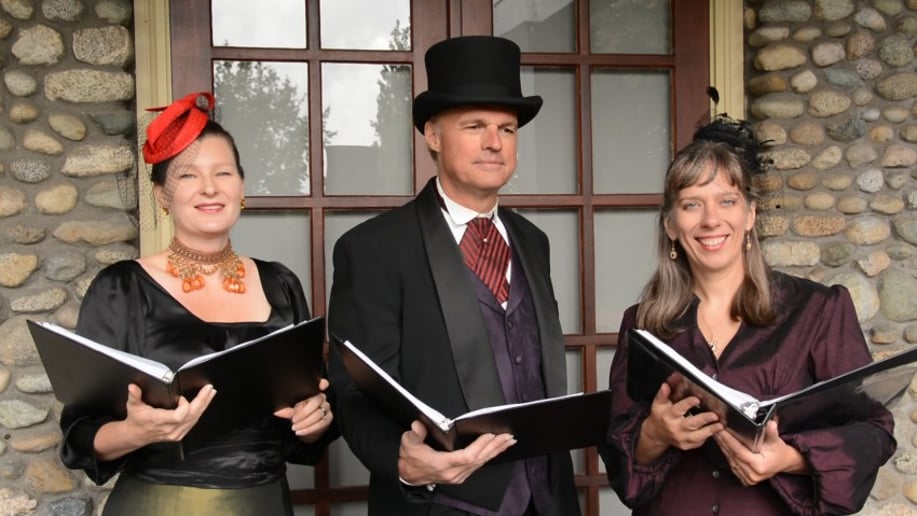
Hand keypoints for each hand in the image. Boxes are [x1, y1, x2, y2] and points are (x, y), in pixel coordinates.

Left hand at [273, 378, 332, 442]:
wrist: (305, 428)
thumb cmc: (297, 415)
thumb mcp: (290, 411)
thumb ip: (287, 410)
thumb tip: (278, 412)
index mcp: (312, 392)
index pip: (320, 384)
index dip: (322, 383)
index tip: (322, 385)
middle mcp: (321, 398)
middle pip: (317, 401)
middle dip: (304, 412)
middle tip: (293, 420)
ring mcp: (326, 408)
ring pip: (318, 414)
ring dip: (305, 422)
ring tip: (295, 427)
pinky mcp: (328, 418)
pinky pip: (320, 423)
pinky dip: (309, 429)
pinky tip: (300, 431)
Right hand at [398, 420, 515, 485]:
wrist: (407, 476)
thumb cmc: (410, 460)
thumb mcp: (408, 444)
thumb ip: (415, 434)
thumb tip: (418, 425)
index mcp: (442, 465)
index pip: (467, 456)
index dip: (480, 446)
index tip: (490, 435)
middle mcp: (453, 473)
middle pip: (478, 460)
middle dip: (495, 447)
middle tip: (508, 436)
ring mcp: (457, 476)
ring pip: (480, 463)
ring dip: (495, 452)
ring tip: (507, 441)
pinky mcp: (459, 476)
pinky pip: (477, 466)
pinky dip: (488, 456)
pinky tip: (495, 450)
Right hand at [636, 383, 722, 462]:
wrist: (656, 434)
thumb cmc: (660, 417)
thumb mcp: (658, 404)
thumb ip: (663, 394)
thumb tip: (666, 385)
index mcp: (668, 416)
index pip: (678, 409)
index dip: (688, 404)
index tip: (697, 399)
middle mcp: (675, 428)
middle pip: (691, 424)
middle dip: (704, 419)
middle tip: (714, 415)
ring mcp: (681, 438)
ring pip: (697, 436)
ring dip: (710, 430)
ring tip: (720, 425)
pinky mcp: (686, 445)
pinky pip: (699, 442)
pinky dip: (707, 436)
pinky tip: (715, 431)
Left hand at [714, 419, 808, 485]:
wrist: (784, 463)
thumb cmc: (779, 452)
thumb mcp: (776, 441)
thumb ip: (771, 433)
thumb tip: (770, 424)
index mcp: (759, 467)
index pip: (738, 451)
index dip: (729, 440)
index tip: (721, 430)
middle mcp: (752, 475)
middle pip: (732, 456)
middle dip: (723, 441)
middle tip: (715, 428)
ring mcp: (748, 479)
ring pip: (730, 460)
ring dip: (723, 447)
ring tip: (717, 435)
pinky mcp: (745, 479)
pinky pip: (732, 465)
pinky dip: (727, 454)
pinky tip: (723, 445)